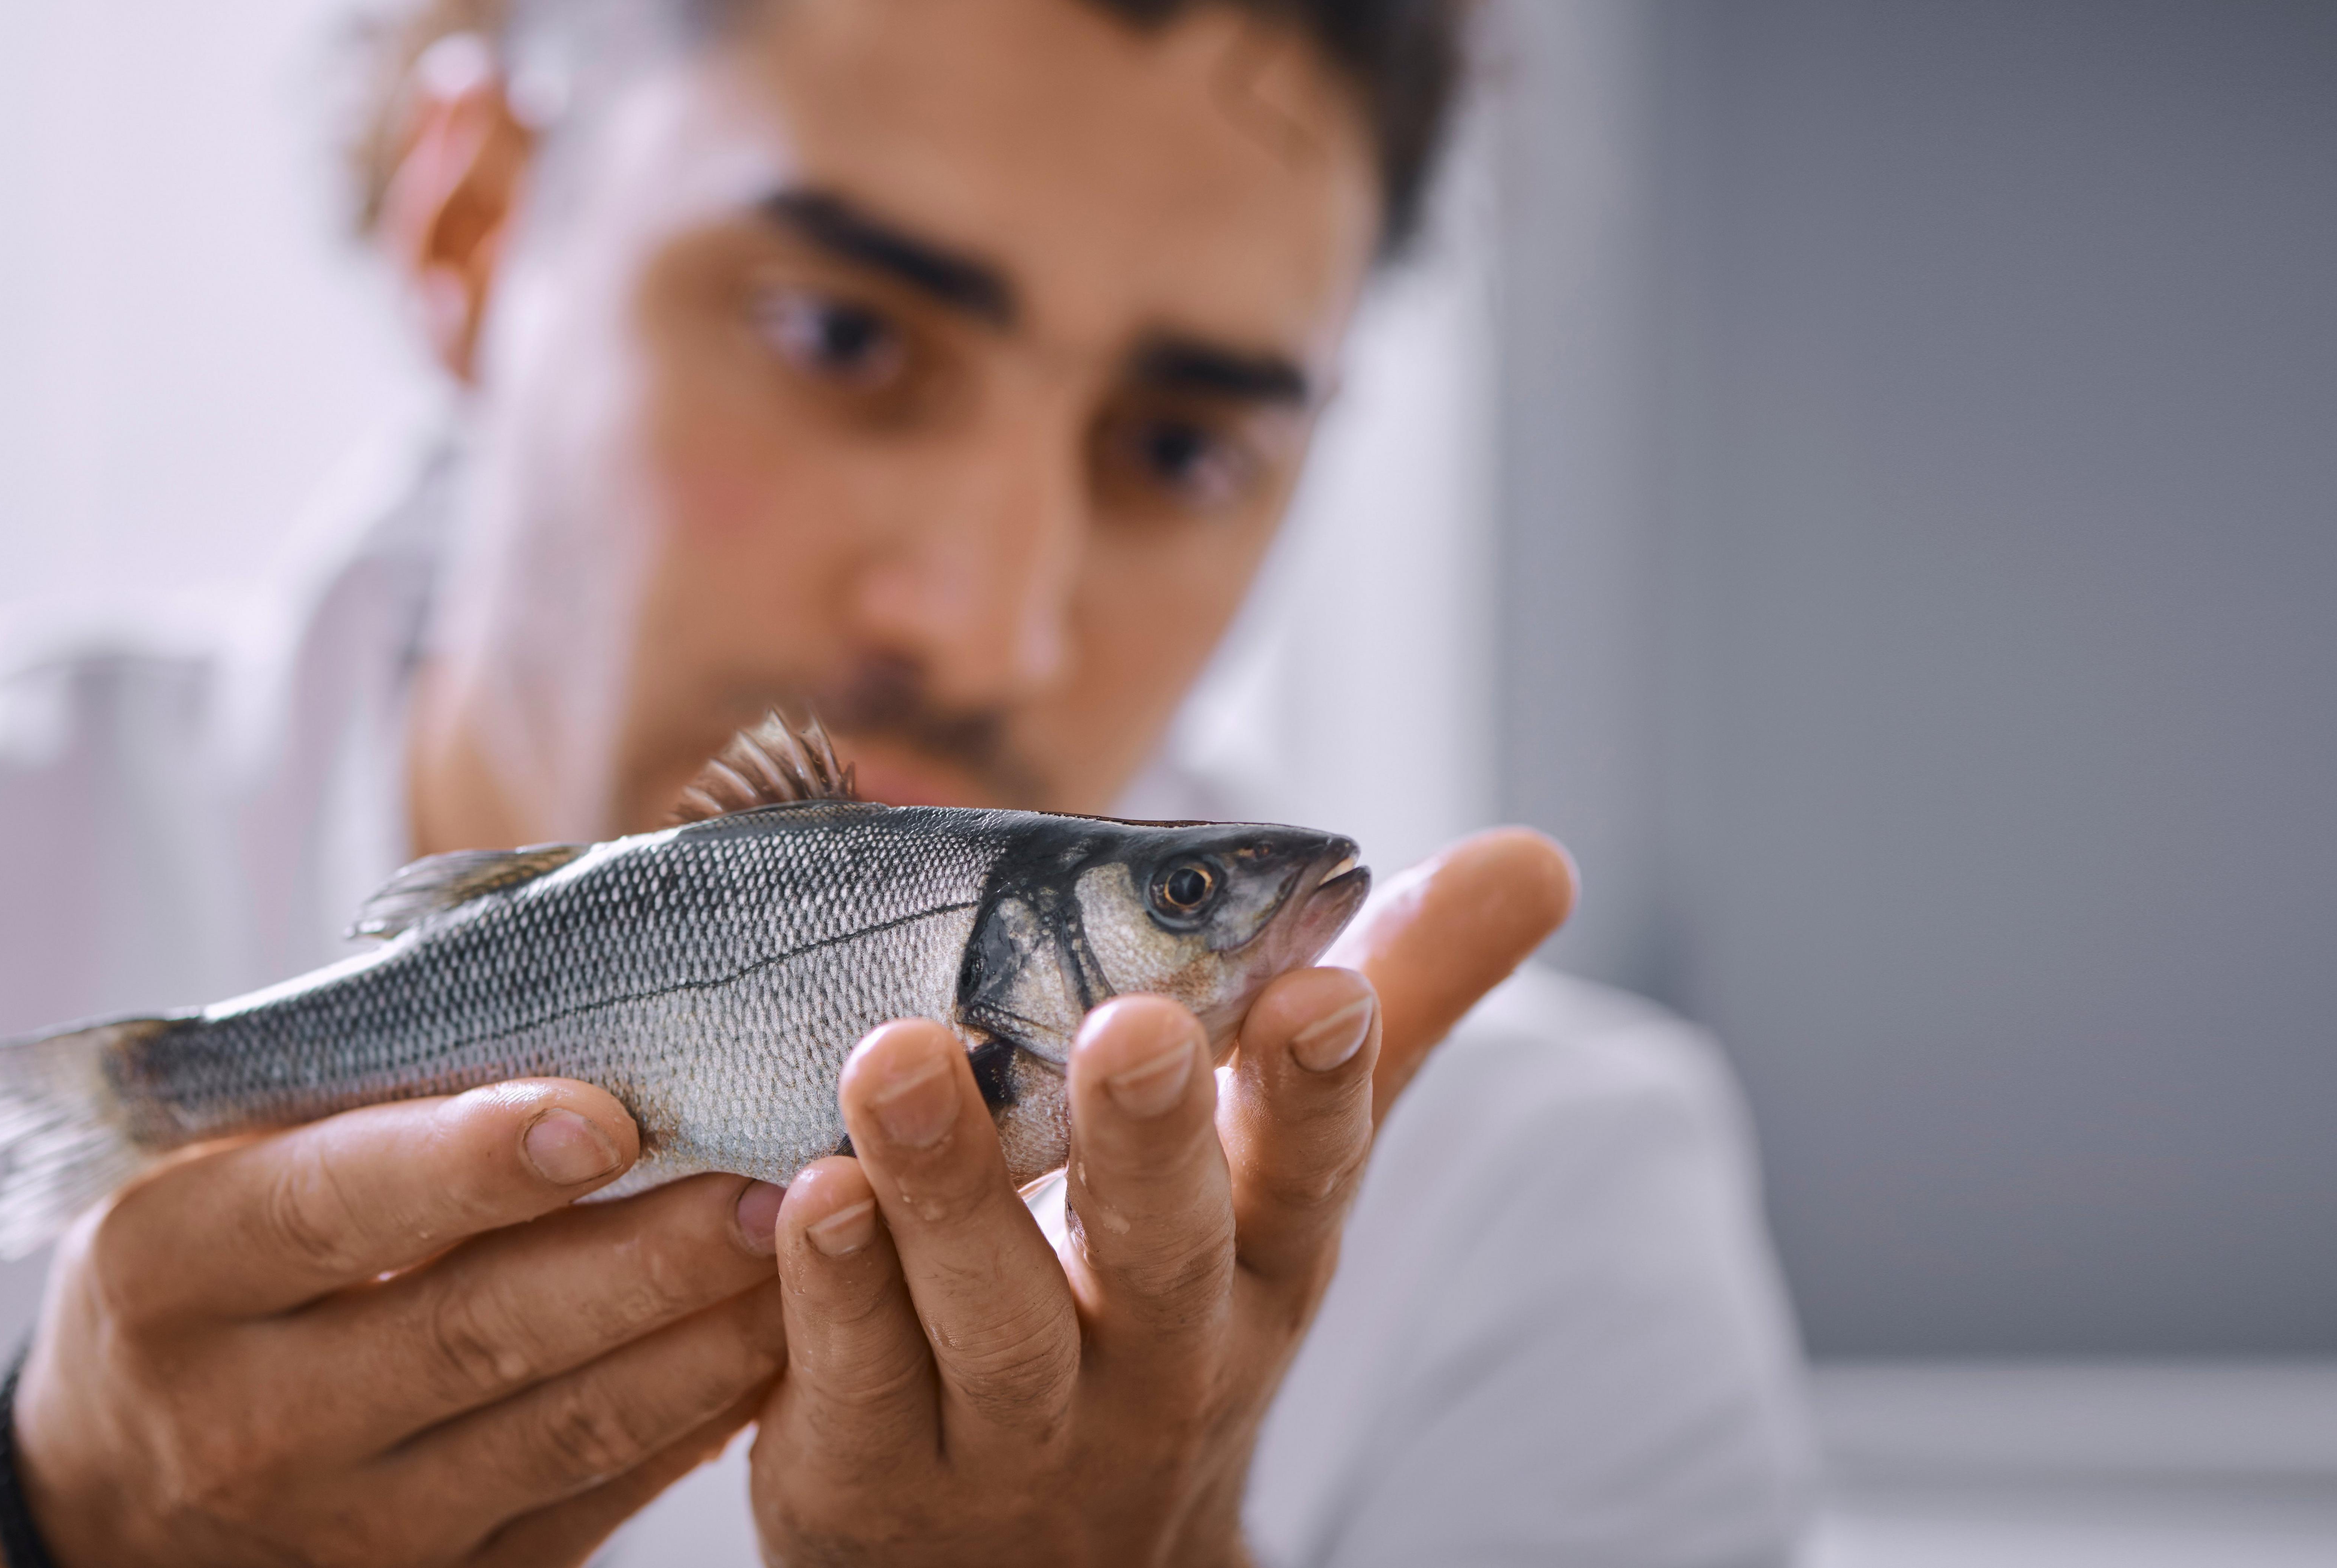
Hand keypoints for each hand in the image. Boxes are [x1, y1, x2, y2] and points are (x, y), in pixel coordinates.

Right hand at [0, 1082, 789, 1566]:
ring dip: (699, 1340)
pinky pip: (588, 1504)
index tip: (606, 1112)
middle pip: (472, 1328)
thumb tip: (548, 986)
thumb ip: (342, 1098)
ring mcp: (345, 1517)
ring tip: (808, 1247)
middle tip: (774, 1179)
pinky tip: (773, 1346)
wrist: (111, 1502)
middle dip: (640, 1255)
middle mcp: (249, 1409)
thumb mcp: (201, 1175)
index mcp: (168, 1271)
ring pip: (557, 1428)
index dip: (470, 1162)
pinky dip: (689, 1424)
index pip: (333, 1207)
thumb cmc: (187, 1283)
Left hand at [750, 828, 1574, 1566]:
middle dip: (1149, 1139)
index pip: (1309, 1170)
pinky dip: (831, 1289)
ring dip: (948, 1191)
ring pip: (992, 1318)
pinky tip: (800, 1192)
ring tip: (896, 1061)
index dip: (1320, 1087)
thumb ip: (1392, 1011)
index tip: (1319, 987)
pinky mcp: (877, 1479)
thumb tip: (1536, 857)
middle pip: (1163, 1251)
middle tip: (1128, 1025)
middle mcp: (1161, 1355)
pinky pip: (856, 1380)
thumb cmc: (1165, 1304)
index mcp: (1261, 1261)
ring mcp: (1019, 1432)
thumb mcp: (1280, 1178)